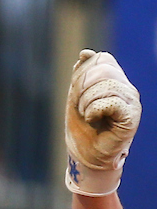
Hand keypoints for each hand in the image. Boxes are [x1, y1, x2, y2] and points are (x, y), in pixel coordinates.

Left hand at [65, 49, 141, 195]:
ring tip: (89, 117)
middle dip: (82, 88)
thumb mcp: (76, 96)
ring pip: (105, 86)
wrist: (85, 155)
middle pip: (103, 70)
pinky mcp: (131, 117)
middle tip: (82, 108)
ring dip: (86, 103)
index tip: (78, 94)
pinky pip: (110, 102)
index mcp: (116, 80)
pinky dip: (94, 111)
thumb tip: (86, 53)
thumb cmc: (82, 128)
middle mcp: (127, 88)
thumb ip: (81, 75)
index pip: (102, 60)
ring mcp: (131, 102)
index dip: (83, 74)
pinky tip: (93, 120)